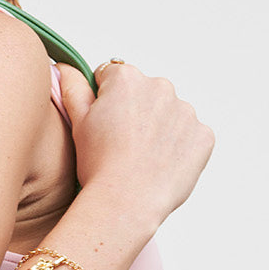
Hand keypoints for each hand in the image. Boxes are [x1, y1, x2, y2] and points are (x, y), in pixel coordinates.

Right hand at [55, 59, 214, 225]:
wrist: (127, 202)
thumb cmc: (99, 165)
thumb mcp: (77, 121)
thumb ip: (72, 87)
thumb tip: (65, 67)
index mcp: (127, 78)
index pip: (113, 77)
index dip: (105, 101)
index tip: (104, 124)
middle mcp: (160, 86)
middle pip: (145, 93)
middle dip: (136, 111)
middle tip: (122, 143)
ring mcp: (186, 111)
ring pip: (169, 114)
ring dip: (159, 128)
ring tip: (142, 157)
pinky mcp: (203, 135)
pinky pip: (191, 135)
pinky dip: (180, 147)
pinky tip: (162, 164)